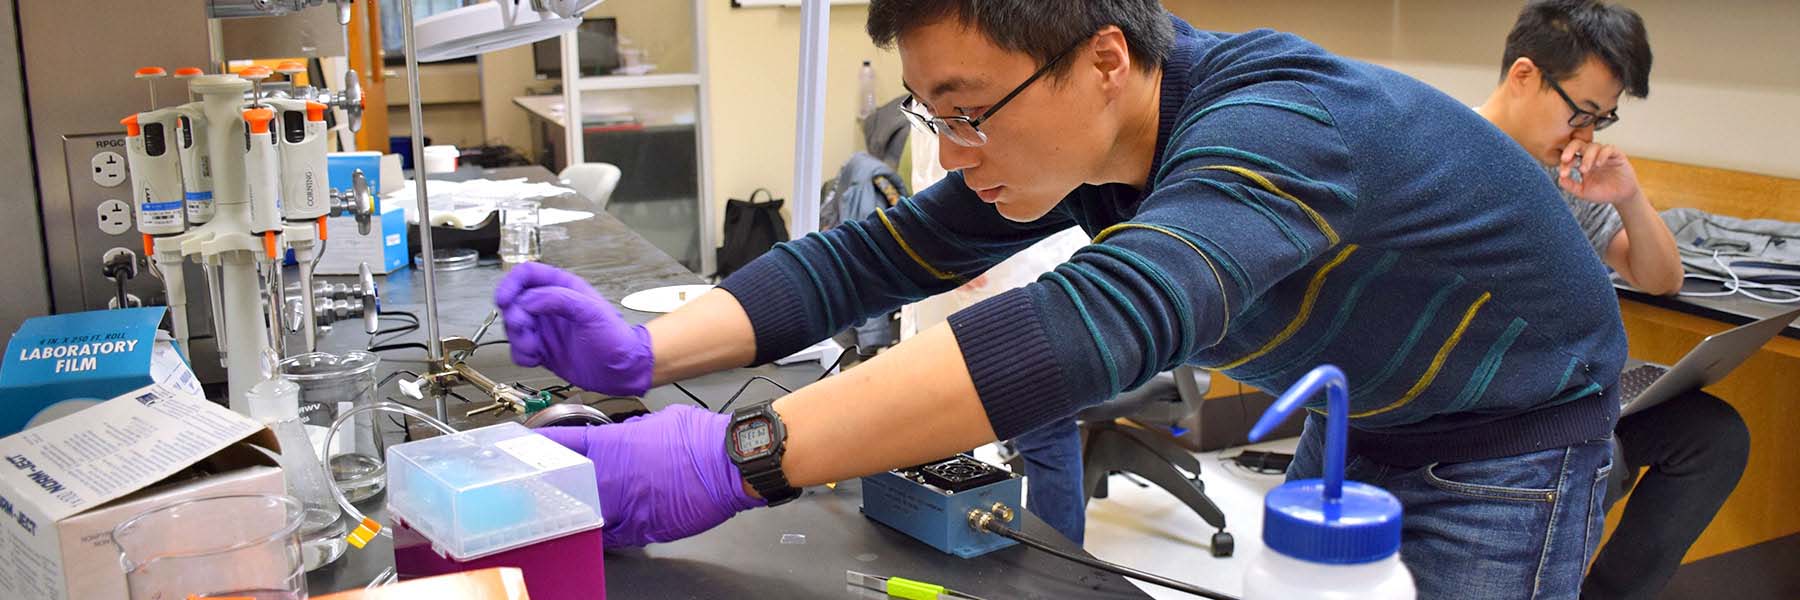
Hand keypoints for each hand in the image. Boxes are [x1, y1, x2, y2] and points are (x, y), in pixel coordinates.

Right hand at [495, 262, 652, 396]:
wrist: (621, 370)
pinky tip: (538, 358)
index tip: (505, 300)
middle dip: (514, 317)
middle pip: (514, 302)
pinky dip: (522, 355)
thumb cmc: (615, 337)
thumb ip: (559, 299)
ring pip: (512, 327)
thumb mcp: (591, 311)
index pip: (526, 274)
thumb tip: (528, 299)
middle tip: (525, 329)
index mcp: (562, 287)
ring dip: (518, 339)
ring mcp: (543, 328)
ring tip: (535, 347)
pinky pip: (518, 350)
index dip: (511, 284)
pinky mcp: (541, 349)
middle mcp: (549, 306)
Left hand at [536, 405, 764, 547]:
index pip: (562, 446)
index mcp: (614, 445)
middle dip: (551, 487)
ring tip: (566, 511)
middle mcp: (613, 477)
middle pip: (565, 487)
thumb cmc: (702, 439)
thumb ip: (633, 430)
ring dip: (575, 513)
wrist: (731, 464)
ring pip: (585, 515)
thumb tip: (626, 434)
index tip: (524, 448)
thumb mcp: (661, 419)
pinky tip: (599, 529)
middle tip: (541, 487)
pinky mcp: (645, 528)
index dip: (538, 447)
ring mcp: (627, 506)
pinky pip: (613, 535)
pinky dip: (604, 531)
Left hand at [1558, 140, 1642, 204]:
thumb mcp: (1583, 191)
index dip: (1564, 163)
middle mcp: (1591, 156)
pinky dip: (1602, 155)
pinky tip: (1598, 164)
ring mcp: (1604, 154)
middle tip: (1565, 159)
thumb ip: (1571, 186)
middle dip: (1570, 150)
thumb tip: (1559, 179)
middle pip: (1578, 144)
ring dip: (1586, 157)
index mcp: (1581, 162)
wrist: (1621, 196)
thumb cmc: (1602, 192)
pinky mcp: (1616, 155)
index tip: (1563, 173)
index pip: (1570, 156)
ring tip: (1584, 170)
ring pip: (1593, 146)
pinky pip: (1608, 149)